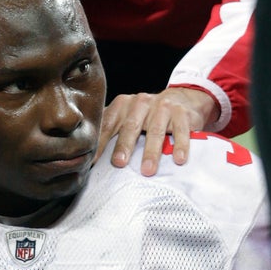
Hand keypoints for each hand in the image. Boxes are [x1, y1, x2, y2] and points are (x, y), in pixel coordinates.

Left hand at [97, 87, 217, 174]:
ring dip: (151, 152)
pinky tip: (179, 160)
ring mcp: (162, 106)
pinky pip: (181, 130)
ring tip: (147, 170)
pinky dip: (180, 145)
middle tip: (119, 163)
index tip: (93, 162)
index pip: (108, 124)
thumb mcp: (128, 118)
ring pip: (156, 130)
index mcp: (122, 105)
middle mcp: (140, 103)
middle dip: (124, 145)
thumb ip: (112, 131)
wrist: (181, 99)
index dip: (100, 143)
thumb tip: (88, 157)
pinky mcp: (181, 112)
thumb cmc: (148, 115)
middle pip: (130, 126)